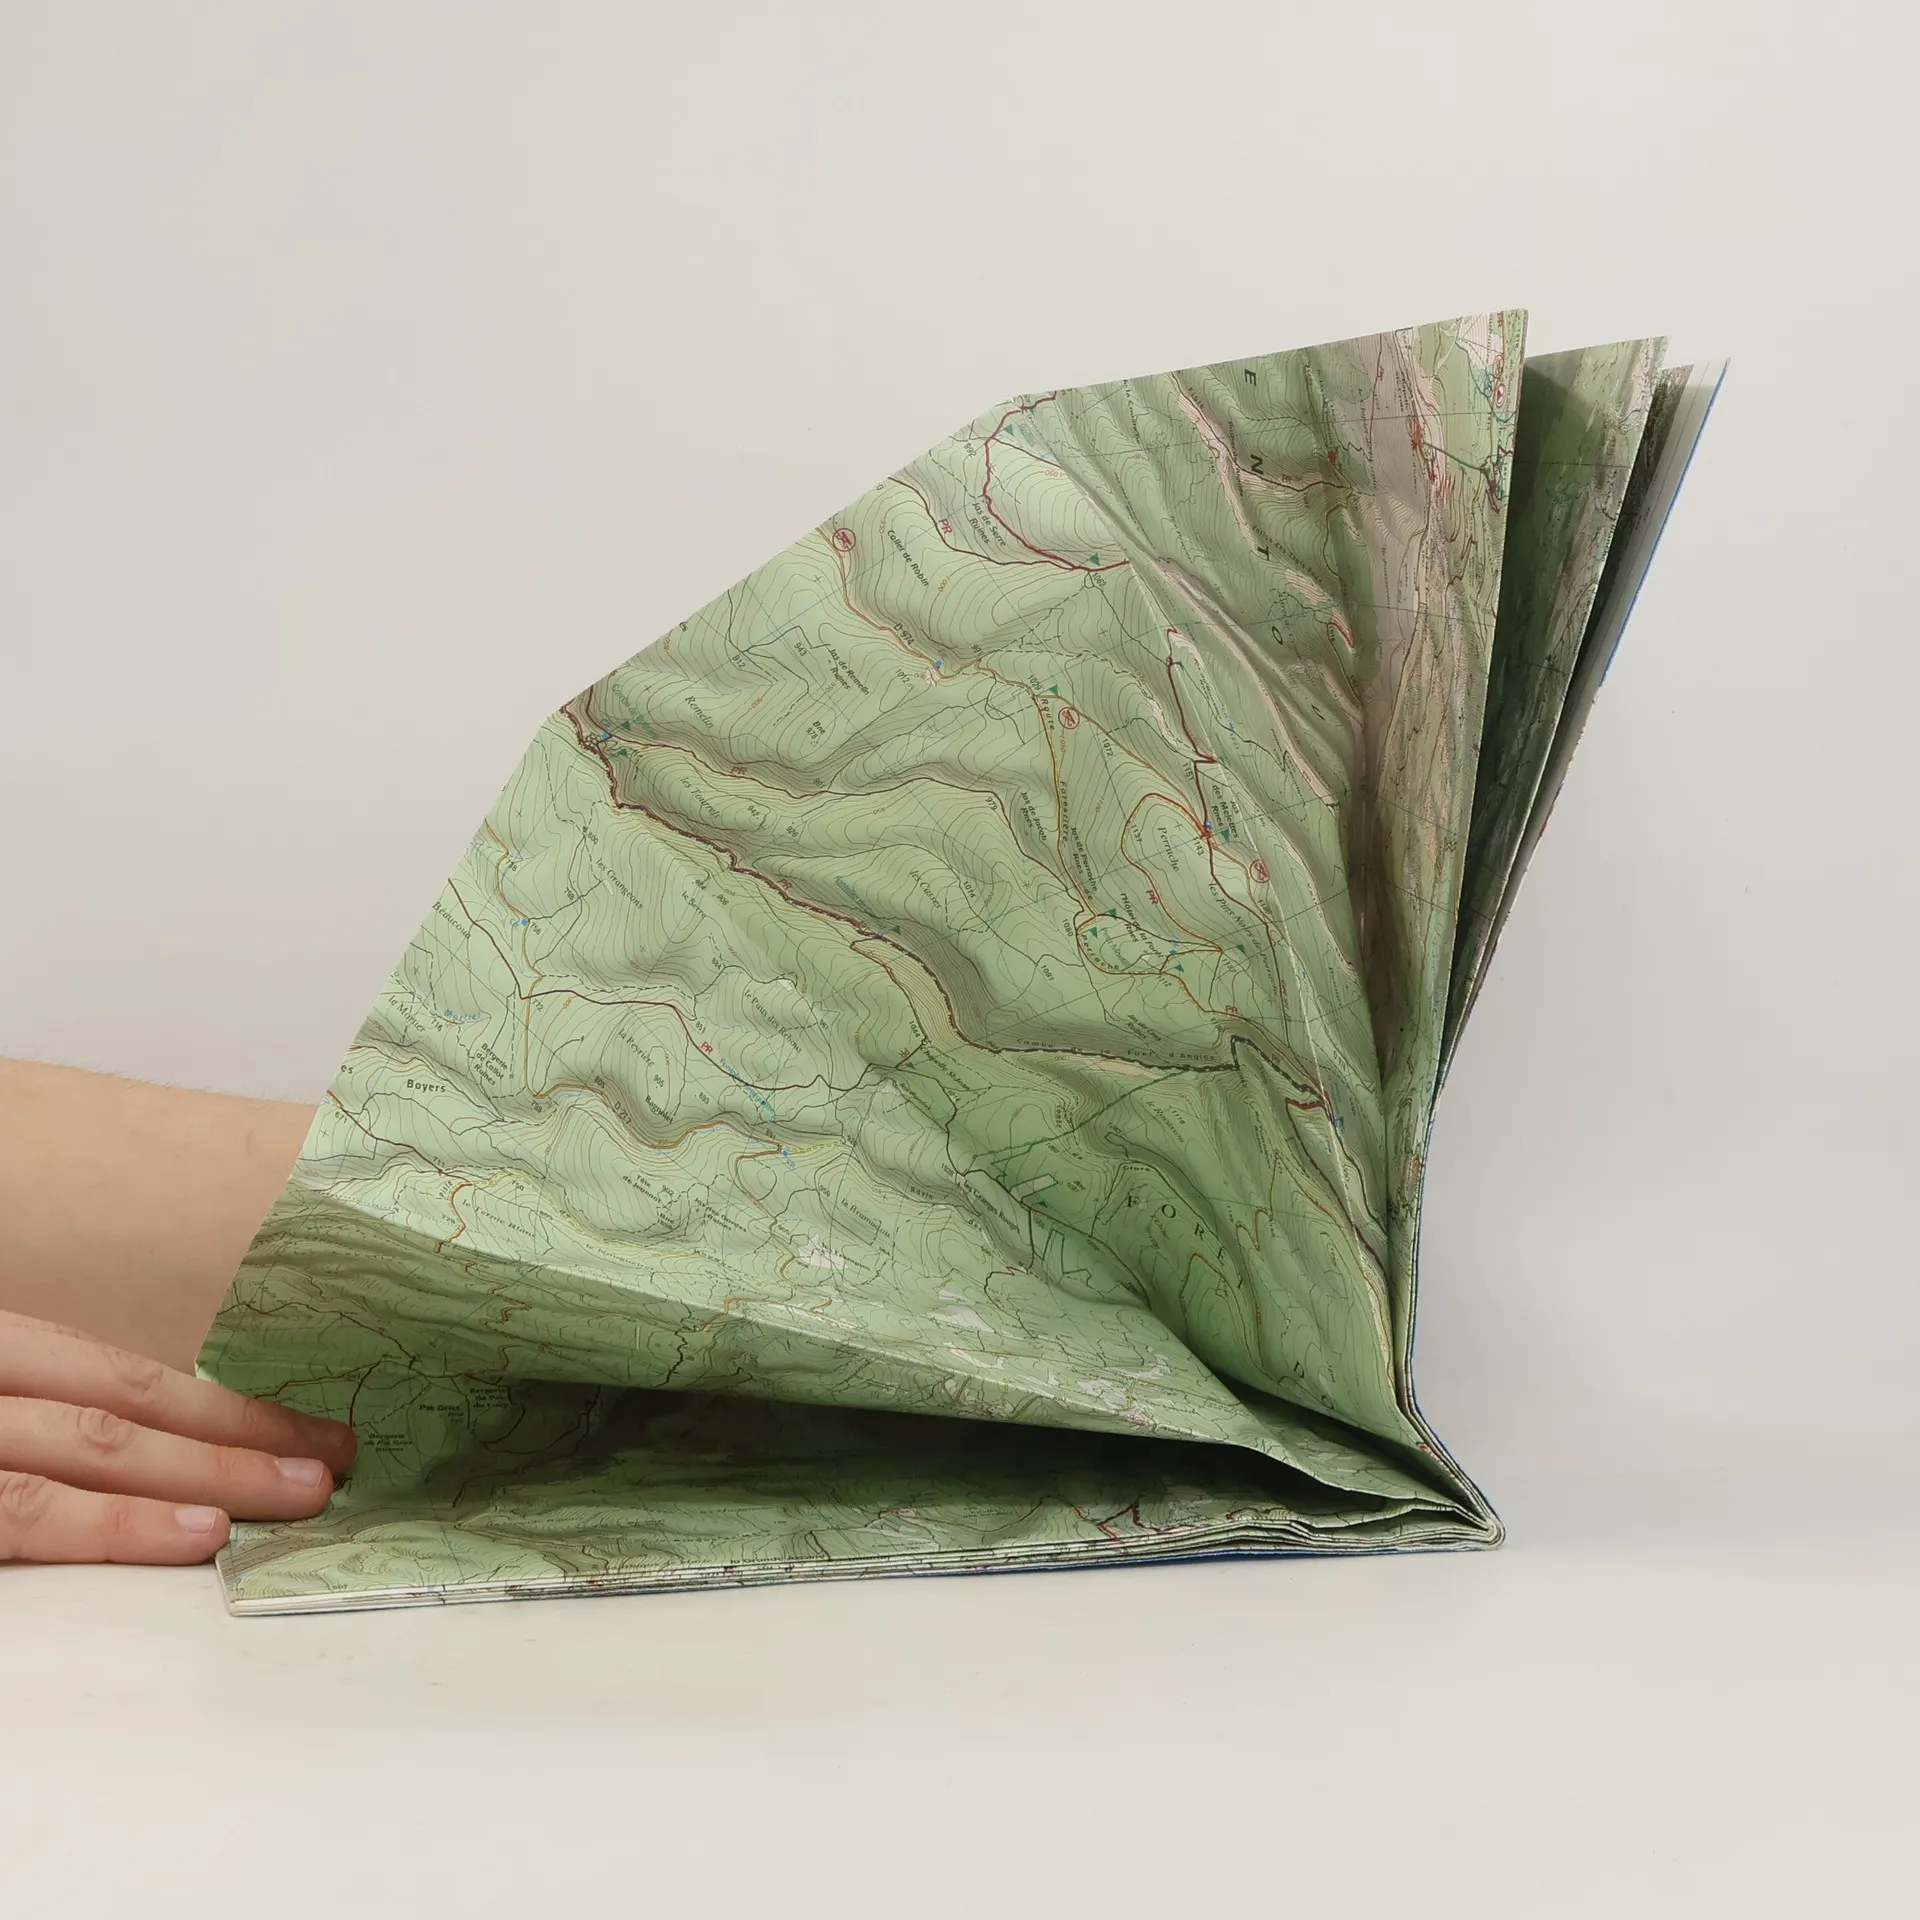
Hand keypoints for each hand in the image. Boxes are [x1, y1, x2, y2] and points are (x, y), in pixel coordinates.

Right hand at [0, 1308, 355, 1563]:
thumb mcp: (4, 1400)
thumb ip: (62, 1415)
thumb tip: (177, 1454)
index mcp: (7, 1356)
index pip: (126, 1378)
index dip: (224, 1405)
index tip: (310, 1432)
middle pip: (129, 1403)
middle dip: (240, 1434)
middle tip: (332, 1462)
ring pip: (100, 1446)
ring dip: (208, 1471)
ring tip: (295, 1493)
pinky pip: (31, 1511)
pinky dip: (118, 1523)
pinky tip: (196, 1533)